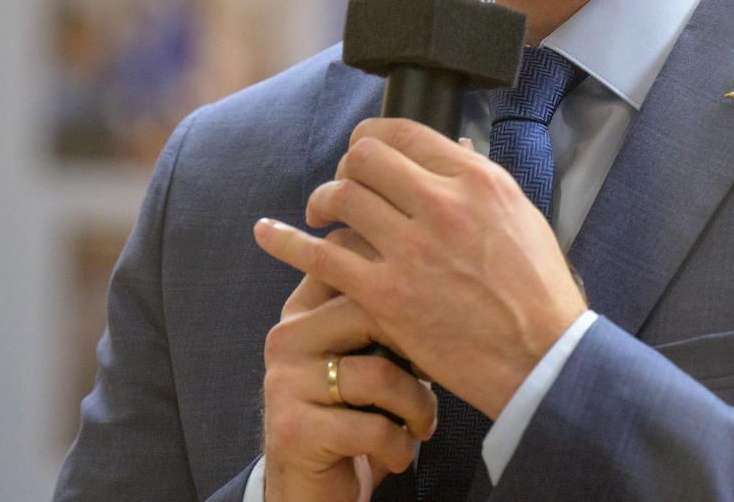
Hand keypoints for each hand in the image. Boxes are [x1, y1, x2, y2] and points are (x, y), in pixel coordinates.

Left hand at [253, 119, 587, 418]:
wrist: (540, 357)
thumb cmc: (537, 289)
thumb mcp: (520, 215)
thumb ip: (479, 182)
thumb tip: (451, 149)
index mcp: (477, 180)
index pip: (406, 132)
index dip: (373, 135)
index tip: (364, 150)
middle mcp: (442, 204)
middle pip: (366, 157)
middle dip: (348, 165)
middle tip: (346, 184)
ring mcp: (411, 250)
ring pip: (341, 197)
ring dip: (324, 200)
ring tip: (322, 213)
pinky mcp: (385, 296)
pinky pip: (321, 257)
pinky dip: (287, 241)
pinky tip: (268, 233)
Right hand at [258, 227, 437, 501]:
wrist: (313, 492)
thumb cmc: (356, 412)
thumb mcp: (366, 354)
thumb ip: (384, 311)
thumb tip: (448, 266)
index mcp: (304, 308)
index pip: (349, 254)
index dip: (400, 270)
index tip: (434, 305)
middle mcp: (287, 336)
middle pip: (373, 310)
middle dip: (420, 347)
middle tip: (437, 373)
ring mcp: (285, 383)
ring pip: (380, 373)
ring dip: (418, 405)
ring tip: (423, 423)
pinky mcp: (293, 430)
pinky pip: (371, 427)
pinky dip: (400, 446)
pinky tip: (400, 454)